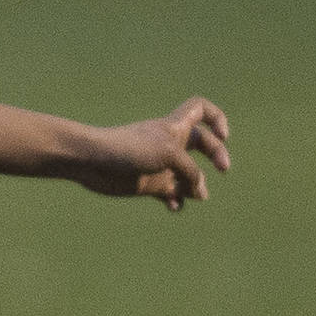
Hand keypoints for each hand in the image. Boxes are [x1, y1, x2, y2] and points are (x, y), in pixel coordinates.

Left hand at [74, 96, 230, 211]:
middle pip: (204, 145)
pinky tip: (173, 206)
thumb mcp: (168, 154)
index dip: (217, 118)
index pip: (200, 109)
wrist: (92, 162)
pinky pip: (172, 193)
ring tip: (193, 195)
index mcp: (174, 127)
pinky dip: (178, 201)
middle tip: (223, 169)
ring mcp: (160, 164)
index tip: (223, 135)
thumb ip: (191, 171)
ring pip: (190, 174)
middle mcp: (169, 144)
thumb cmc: (128, 149)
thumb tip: (200, 193)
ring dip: (197, 186)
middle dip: (218, 156)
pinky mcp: (149, 183)